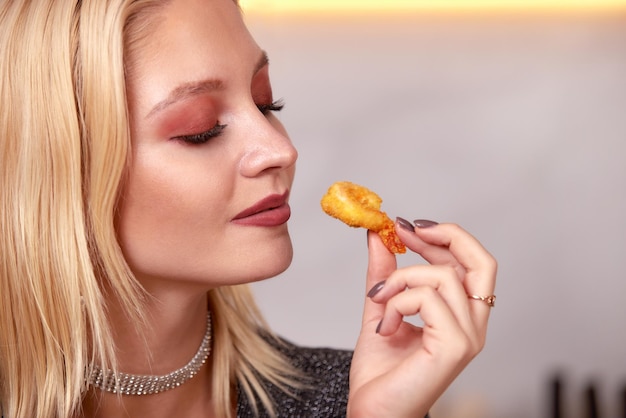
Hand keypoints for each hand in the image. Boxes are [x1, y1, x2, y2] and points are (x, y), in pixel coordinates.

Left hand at [347, 219, 496, 417]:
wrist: (374, 412)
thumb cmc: (382, 371)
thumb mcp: (382, 308)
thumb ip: (384, 274)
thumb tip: (379, 237)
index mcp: (462, 315)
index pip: (471, 263)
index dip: (443, 237)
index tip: (406, 226)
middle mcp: (474, 325)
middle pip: (482, 261)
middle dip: (445, 236)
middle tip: (405, 231)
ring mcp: (468, 337)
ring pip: (443, 276)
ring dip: (400, 280)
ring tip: (379, 302)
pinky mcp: (456, 346)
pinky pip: (428, 298)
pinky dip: (398, 302)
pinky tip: (385, 327)